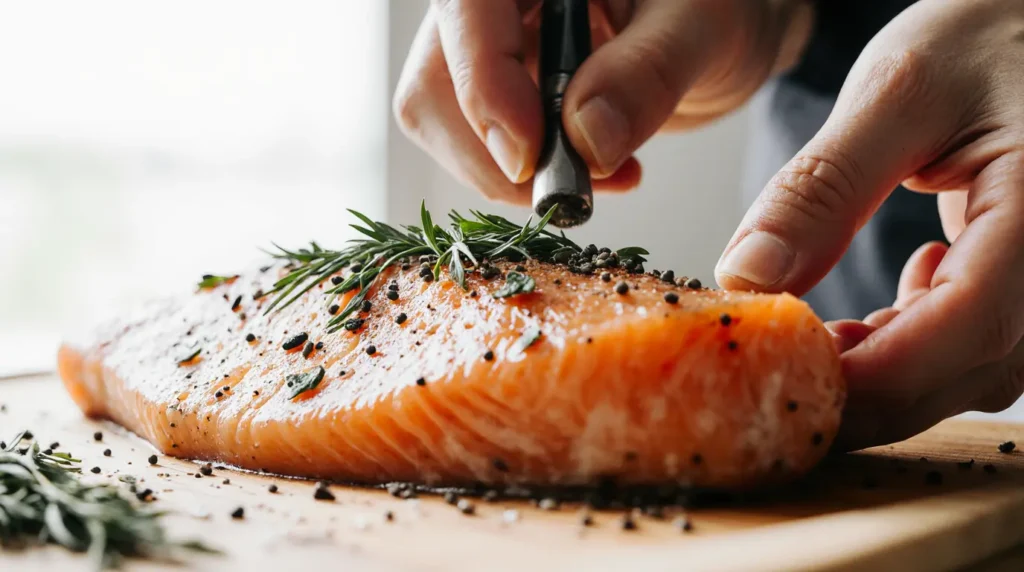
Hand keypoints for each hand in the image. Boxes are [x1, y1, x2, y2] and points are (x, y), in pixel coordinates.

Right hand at [393, 0, 813, 204]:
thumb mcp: (705, 24)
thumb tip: (584, 138)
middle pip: (435, 81)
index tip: (530, 158)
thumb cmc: (721, 4)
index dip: (483, 85)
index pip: (468, 11)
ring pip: (443, 126)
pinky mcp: (498, 92)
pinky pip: (478, 149)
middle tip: (577, 185)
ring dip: (514, 177)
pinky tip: (597, 170)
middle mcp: (495, 3)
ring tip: (607, 175)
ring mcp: (489, 47)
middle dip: (496, 153)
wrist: (719, 31)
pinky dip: (530, 181)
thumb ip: (649, 70)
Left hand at [714, 0, 1023, 450]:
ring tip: (818, 334)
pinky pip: (983, 345)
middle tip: (777, 372)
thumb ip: (823, 189)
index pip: (964, 330)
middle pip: (967, 371)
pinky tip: (888, 306)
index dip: (870, 378)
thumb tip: (747, 278)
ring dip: (888, 373)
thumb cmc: (986, 34)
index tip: (783, 382)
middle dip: (866, 391)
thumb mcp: (896, 92)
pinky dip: (918, 345)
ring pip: (975, 371)